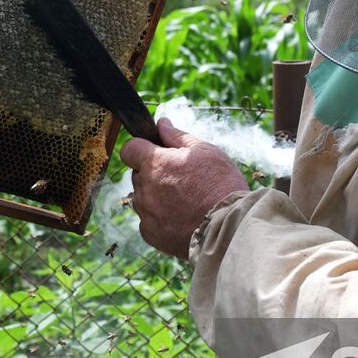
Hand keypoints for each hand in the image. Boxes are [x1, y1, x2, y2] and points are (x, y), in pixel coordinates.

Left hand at [119, 118, 249, 259]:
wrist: (229, 226)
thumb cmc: (220, 184)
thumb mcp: (205, 151)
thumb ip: (177, 137)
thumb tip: (162, 123)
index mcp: (154, 163)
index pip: (129, 149)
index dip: (141, 148)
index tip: (154, 153)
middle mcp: (144, 187)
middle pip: (139, 175)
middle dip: (154, 174)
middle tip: (182, 179)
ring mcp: (146, 212)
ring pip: (143, 199)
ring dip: (156, 197)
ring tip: (186, 202)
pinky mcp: (151, 234)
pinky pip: (149, 221)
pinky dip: (161, 219)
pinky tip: (182, 218)